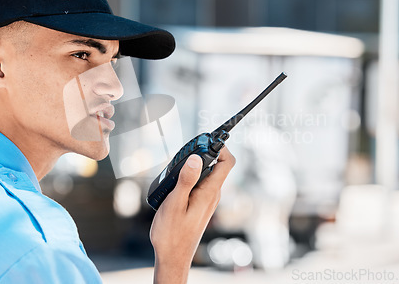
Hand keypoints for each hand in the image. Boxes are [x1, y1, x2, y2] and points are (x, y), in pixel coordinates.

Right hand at [150, 147, 234, 283]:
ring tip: (178, 165)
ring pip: (206, 173)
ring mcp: (206, 200)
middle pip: (217, 165)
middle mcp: (211, 194)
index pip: (227, 162)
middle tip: (187, 150)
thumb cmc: (172, 234)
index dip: (221, 146)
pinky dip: (189, 176)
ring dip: (195, 165)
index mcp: (209, 192)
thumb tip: (196, 158)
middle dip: (204, 152)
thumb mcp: (175, 204)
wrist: (172, 257)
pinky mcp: (198, 204)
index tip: (205, 140)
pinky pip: (199, 183)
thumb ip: (186, 180)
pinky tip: (174, 181)